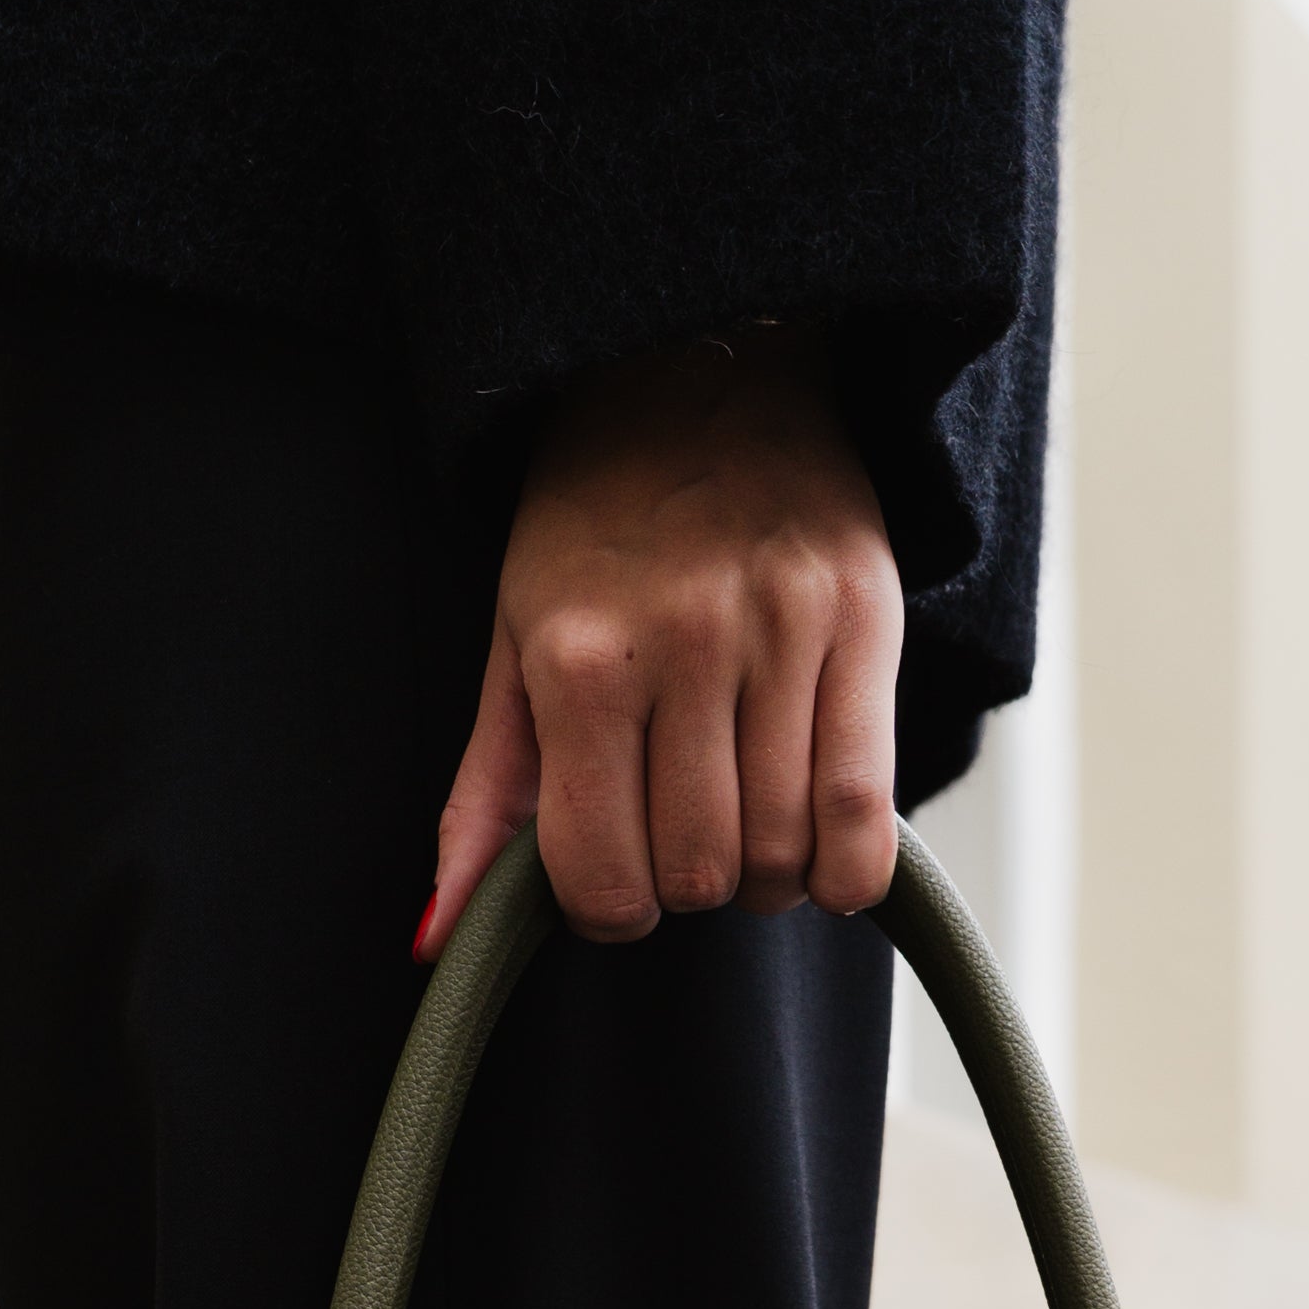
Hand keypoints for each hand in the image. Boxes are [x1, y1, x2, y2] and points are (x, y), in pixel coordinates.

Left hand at [423, 326, 902, 955]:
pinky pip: (868, 807)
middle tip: (682, 833)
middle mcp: (683, 640)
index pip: (604, 876)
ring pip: (785, 853)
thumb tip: (441, 938)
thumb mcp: (515, 645)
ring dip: (765, 876)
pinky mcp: (866, 616)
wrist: (695, 370)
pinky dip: (846, 868)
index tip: (615, 879)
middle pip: (700, 873)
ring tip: (747, 822)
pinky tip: (820, 851)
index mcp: (579, 657)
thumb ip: (486, 798)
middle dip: (687, 884)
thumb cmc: (595, 525)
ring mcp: (783, 627)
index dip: (610, 908)